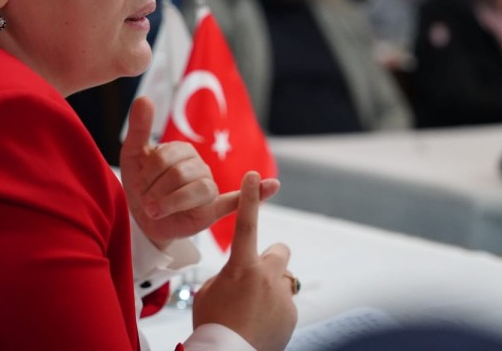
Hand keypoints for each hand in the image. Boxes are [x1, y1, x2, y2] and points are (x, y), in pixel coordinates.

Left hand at [120, 97, 279, 248]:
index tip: (137, 185)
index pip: (166, 158)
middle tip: (145, 203)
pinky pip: (237, 200)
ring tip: (156, 211)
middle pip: (178, 174)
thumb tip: (144, 97)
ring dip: (170, 203)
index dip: (147, 174)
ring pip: (196, 190)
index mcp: (184, 150)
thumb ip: (140, 127)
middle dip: (155, 190)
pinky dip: (258, 193)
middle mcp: (200, 166)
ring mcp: (209, 187)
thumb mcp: (133, 155)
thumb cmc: (141, 184)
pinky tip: (273, 185)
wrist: (144, 218)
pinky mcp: (214, 209)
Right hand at [193, 172, 297, 350]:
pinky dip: (274, 312)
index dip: (249, 197)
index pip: (245, 222)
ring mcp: (282, 295)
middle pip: (280, 250)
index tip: (254, 175)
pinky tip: (259, 326)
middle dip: (271, 258)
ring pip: (282, 281)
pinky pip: (284, 305)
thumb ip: (226, 276)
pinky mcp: (292, 314)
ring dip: (271, 289)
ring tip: (253, 311)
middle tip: (256, 275)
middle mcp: (266, 276)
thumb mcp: (208, 293)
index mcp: (240, 266)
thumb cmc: (212, 324)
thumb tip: (238, 278)